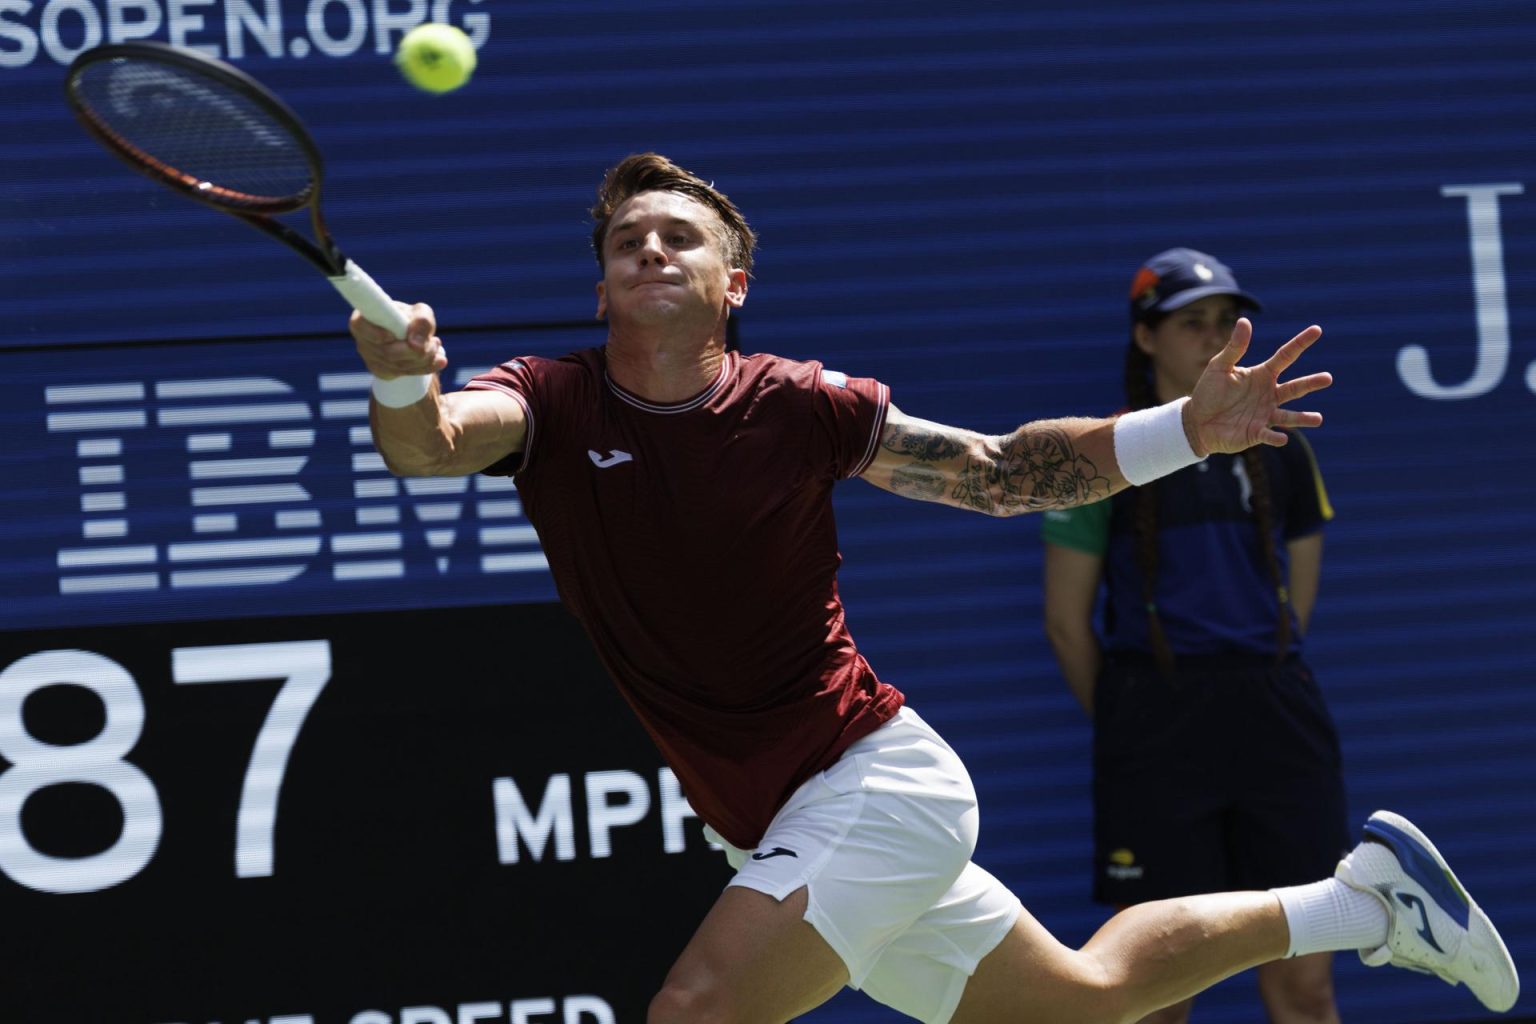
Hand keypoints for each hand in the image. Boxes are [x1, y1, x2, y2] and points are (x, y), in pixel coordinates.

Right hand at [350, 302, 447, 379]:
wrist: (412, 336)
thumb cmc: (412, 319)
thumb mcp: (420, 312)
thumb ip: (422, 321)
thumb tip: (415, 344)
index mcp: (365, 318)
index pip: (359, 326)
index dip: (376, 333)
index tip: (393, 335)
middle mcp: (363, 340)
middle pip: (388, 352)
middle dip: (416, 350)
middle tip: (434, 341)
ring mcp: (371, 358)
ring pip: (398, 365)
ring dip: (424, 358)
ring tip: (436, 345)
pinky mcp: (382, 372)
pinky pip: (404, 374)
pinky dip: (425, 367)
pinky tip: (440, 361)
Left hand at [1184, 318, 1330, 455]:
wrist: (1197, 420)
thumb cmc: (1209, 391)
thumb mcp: (1219, 366)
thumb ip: (1234, 347)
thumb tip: (1244, 320)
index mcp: (1262, 375)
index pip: (1285, 356)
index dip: (1300, 343)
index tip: (1317, 330)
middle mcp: (1269, 394)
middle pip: (1294, 388)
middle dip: (1311, 383)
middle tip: (1327, 378)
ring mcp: (1265, 414)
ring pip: (1288, 416)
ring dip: (1303, 418)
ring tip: (1318, 419)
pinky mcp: (1256, 433)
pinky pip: (1268, 435)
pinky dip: (1276, 437)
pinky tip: (1282, 438)